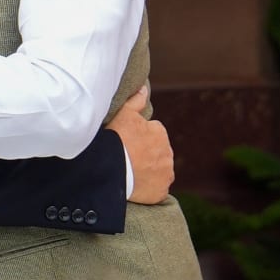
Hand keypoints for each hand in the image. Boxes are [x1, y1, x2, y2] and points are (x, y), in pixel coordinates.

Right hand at [110, 86, 173, 204]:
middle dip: (145, 153)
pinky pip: (156, 188)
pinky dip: (148, 187)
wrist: (111, 169)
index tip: (126, 141)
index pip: (151, 133)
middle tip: (125, 157)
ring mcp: (165, 174)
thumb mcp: (122, 114)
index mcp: (160, 133)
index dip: (137, 137)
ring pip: (157, 170)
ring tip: (129, 172)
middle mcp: (168, 154)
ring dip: (148, 170)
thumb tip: (144, 88)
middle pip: (156, 152)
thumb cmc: (115, 139)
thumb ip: (135, 100)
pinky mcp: (161, 191)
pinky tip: (134, 185)